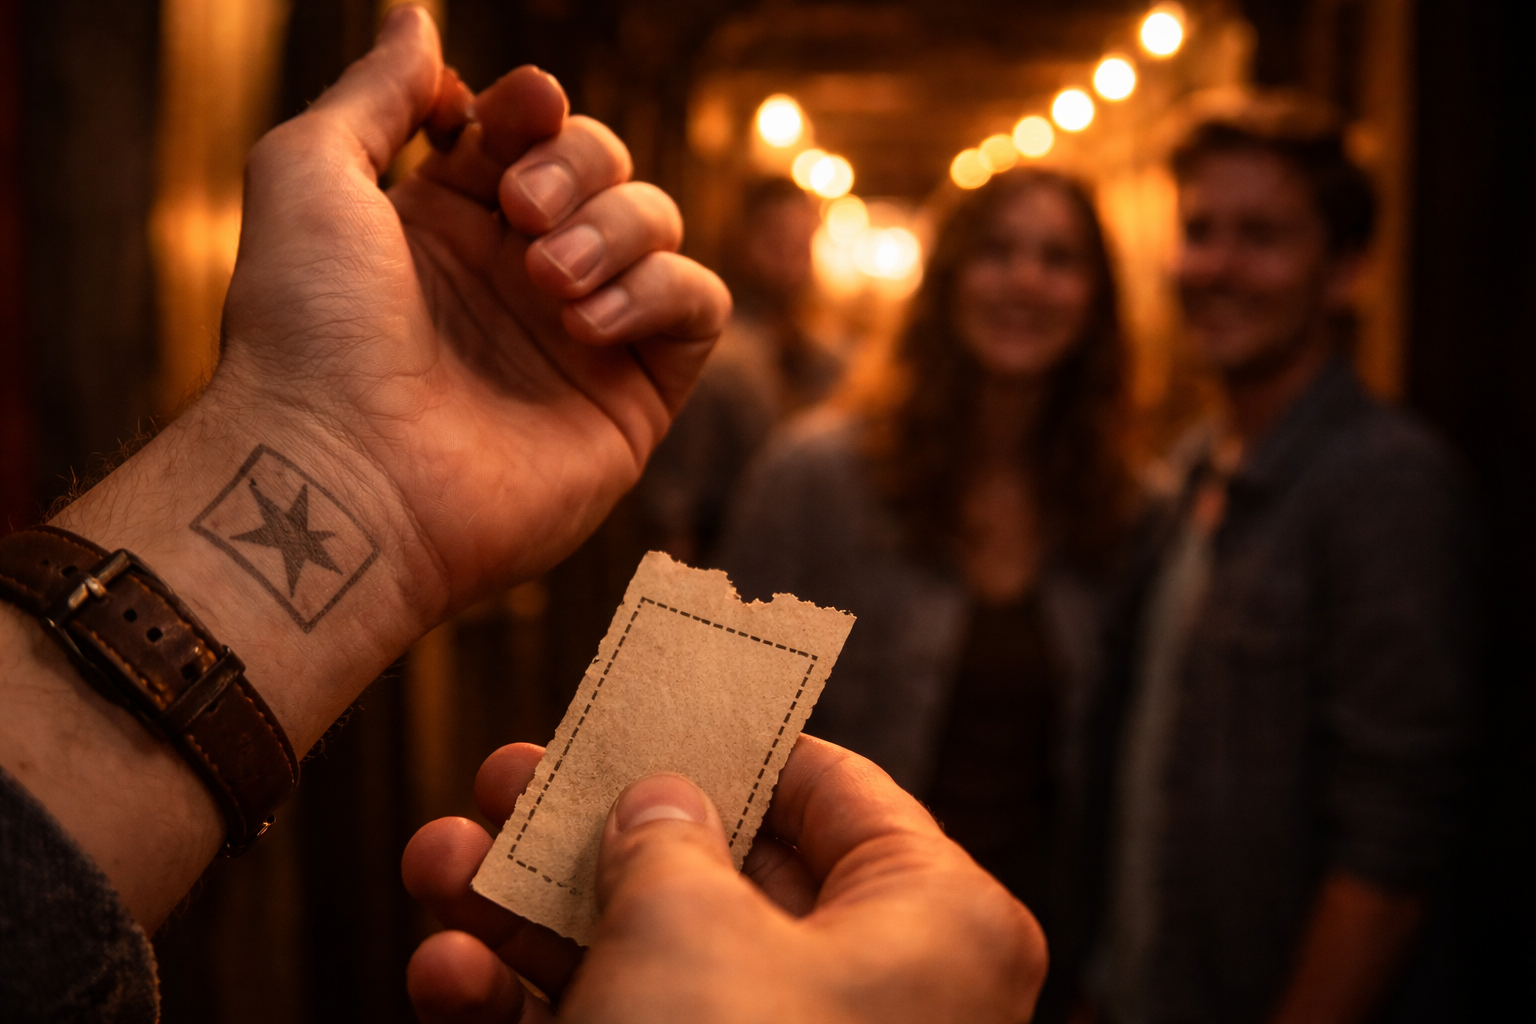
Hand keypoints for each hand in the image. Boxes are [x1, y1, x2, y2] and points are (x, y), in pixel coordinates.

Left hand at [0, 4, 726, 930]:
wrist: (344, 475)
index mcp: (448, 222)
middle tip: (520, 212)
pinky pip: (699, 305)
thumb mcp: (309, 174)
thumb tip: (416, 18)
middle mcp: (520, 275)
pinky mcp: (633, 397)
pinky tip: (587, 322)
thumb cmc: (310, 329)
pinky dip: (660, 290)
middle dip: (577, 165)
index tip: (517, 109)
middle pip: (606, 165)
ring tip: (546, 280)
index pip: (530, 130)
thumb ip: (374, 91)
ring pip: (658, 223)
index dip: (535, 108)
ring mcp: (582, 337)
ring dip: (612, 229)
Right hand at [402, 736, 1045, 1022]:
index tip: (638, 698)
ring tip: (435, 860)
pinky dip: (532, 1011)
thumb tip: (662, 795)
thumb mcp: (685, 928)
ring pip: (657, 960)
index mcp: (930, 921)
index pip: (829, 786)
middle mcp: (875, 993)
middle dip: (594, 825)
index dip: (726, 734)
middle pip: (721, 872)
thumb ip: (664, 834)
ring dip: (534, 914)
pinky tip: (444, 974)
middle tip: (501, 774)